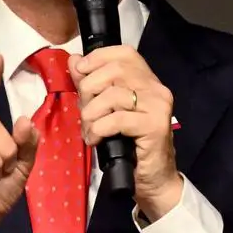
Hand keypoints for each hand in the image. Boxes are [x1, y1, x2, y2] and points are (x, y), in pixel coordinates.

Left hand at [69, 46, 182, 220]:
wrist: (153, 179)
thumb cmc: (129, 145)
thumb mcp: (106, 111)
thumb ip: (91, 85)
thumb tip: (74, 61)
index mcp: (147, 80)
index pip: (124, 53)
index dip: (98, 58)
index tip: (81, 73)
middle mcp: (157, 88)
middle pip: (114, 71)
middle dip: (89, 90)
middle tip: (84, 112)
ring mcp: (158, 106)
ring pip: (113, 96)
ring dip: (91, 115)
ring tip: (89, 130)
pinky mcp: (155, 126)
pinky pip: (117, 119)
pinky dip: (99, 129)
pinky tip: (96, 140)